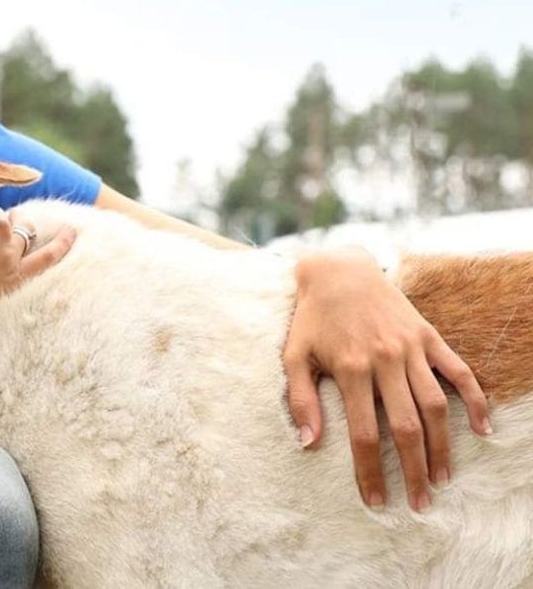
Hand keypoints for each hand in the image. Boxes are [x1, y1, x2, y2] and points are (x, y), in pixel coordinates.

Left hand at [282, 247, 489, 512]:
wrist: (338, 271)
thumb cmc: (312, 318)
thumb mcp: (293, 355)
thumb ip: (300, 400)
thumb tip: (308, 444)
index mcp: (349, 368)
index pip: (363, 433)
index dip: (370, 470)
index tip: (375, 500)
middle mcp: (384, 360)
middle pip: (406, 427)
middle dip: (413, 470)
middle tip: (420, 503)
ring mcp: (411, 348)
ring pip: (435, 405)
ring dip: (443, 445)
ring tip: (443, 478)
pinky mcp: (429, 336)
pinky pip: (459, 371)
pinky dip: (474, 400)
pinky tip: (482, 429)